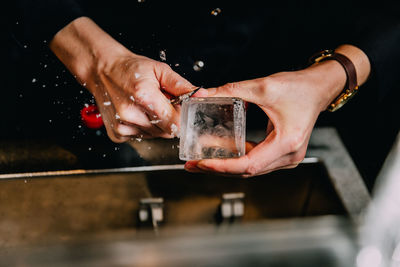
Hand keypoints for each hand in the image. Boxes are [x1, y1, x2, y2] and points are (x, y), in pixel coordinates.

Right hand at [50, 17, 193, 141]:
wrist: (102, 70)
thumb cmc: (130, 69)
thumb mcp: (159, 70)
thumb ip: (181, 86)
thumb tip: (201, 95)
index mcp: (144, 96)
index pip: (175, 122)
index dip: (183, 118)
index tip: (183, 110)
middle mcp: (131, 115)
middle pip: (166, 131)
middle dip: (171, 120)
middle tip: (163, 104)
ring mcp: (122, 127)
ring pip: (155, 136)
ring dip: (158, 124)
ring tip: (148, 106)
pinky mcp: (117, 134)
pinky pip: (142, 137)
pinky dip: (145, 128)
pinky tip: (138, 113)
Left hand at [185, 45, 369, 176]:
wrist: (318, 88)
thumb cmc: (298, 88)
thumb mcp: (263, 87)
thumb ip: (231, 90)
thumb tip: (203, 94)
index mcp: (287, 143)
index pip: (248, 165)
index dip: (223, 166)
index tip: (202, 162)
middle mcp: (289, 157)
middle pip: (247, 171)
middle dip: (218, 168)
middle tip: (193, 165)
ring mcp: (287, 158)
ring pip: (250, 169)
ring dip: (225, 165)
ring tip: (201, 160)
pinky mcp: (282, 154)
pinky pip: (255, 161)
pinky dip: (237, 158)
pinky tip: (220, 152)